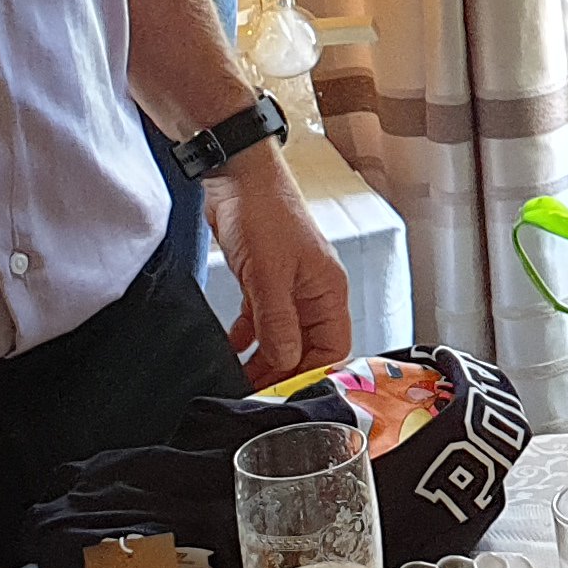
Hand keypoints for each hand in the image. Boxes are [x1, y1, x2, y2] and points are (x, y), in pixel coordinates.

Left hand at [204, 143, 355, 385]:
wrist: (235, 176)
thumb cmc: (263, 212)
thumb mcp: (269, 275)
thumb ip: (278, 323)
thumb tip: (286, 362)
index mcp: (328, 290)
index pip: (334, 348)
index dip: (312, 373)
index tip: (284, 392)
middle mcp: (313, 292)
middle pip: (307, 347)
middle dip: (283, 371)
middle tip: (256, 391)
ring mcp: (288, 287)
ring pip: (282, 336)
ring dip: (263, 357)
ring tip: (240, 377)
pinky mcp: (263, 281)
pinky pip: (261, 320)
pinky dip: (248, 336)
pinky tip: (232, 348)